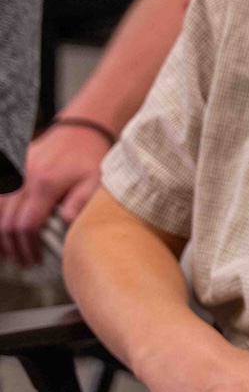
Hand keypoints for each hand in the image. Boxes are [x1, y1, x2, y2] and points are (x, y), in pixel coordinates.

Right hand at [0, 126, 109, 264]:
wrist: (81, 130)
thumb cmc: (91, 158)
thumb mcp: (96, 182)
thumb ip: (80, 203)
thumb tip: (66, 224)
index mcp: (45, 184)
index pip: (27, 225)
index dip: (28, 247)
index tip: (36, 259)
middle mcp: (23, 178)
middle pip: (6, 222)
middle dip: (13, 247)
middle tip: (24, 261)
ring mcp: (13, 172)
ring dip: (1, 235)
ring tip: (11, 252)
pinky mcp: (10, 169)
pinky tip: (3, 232)